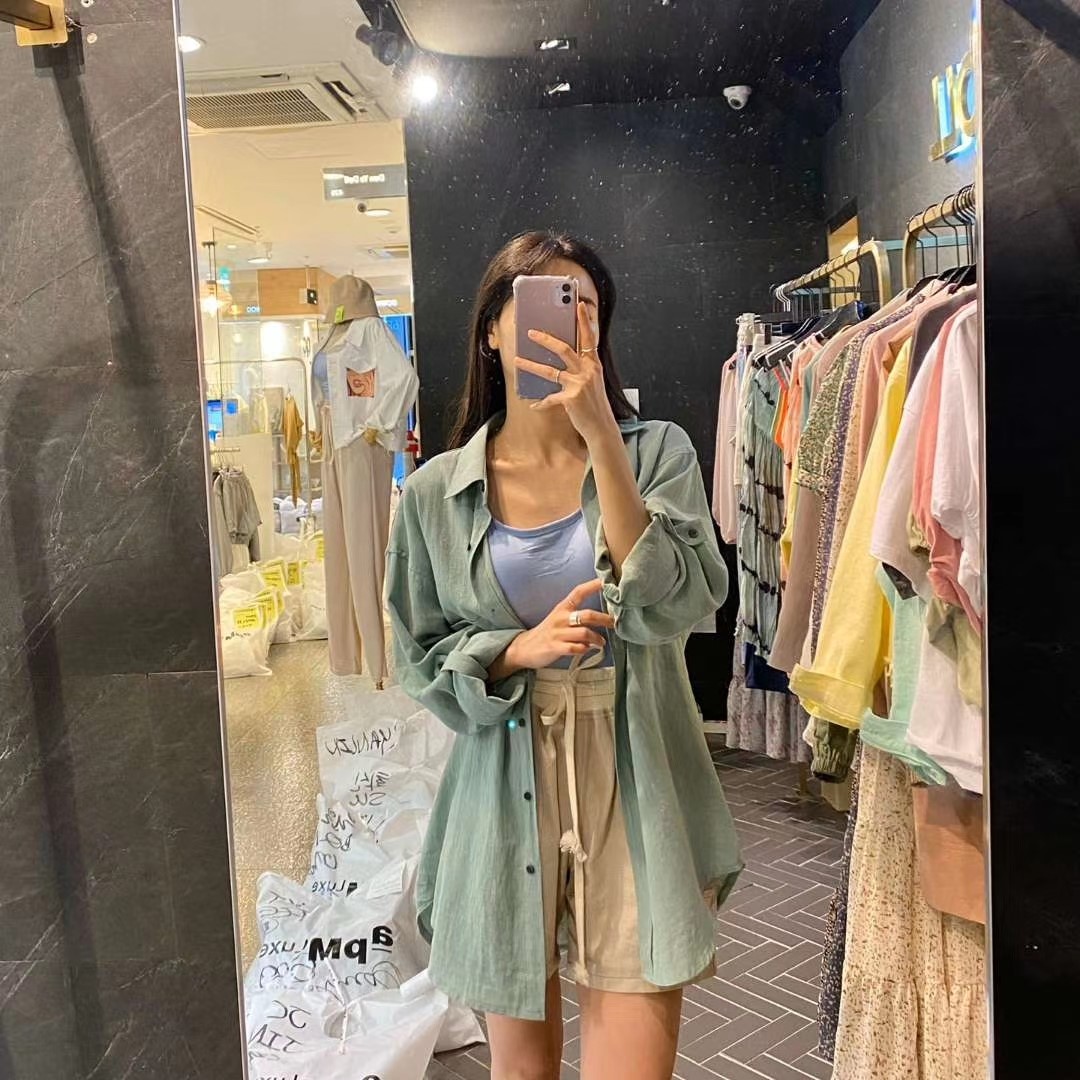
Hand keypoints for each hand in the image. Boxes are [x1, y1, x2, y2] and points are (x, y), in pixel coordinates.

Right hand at [495, 580, 613, 675]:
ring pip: (584, 633)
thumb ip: (577, 617)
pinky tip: (586, 649)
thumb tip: (601, 617)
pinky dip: (584, 649)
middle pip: (587, 615)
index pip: (578, 592)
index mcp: (562, 608)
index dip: (592, 586)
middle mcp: (560, 619)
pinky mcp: (555, 647)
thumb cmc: (548, 632)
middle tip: (614, 623)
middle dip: (604, 619)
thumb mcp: (559, 618)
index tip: (605, 582)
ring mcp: (557, 633)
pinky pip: (576, 648)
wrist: (525, 647)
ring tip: (601, 642)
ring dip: (597, 638)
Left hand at [514, 301, 617, 442]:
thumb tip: (562, 356)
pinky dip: (541, 403)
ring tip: (517, 360)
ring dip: (530, 365)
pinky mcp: (571, 399)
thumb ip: (581, 368)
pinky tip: (533, 405)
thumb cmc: (594, 404)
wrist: (601, 426)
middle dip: (545, 339)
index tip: (578, 304)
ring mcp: (579, 385)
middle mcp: (587, 371)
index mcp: (594, 365)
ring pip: (550, 371)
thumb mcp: (592, 382)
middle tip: (530, 332)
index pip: (588, 338)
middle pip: (564, 349)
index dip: (583, 321)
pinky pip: (550, 398)